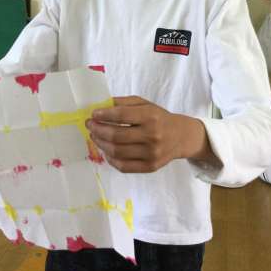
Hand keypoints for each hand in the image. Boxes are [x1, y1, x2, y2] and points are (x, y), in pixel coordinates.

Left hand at [86, 96, 213, 172]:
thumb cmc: (159, 118)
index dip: (104, 115)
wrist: (180, 136)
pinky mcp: (150, 167)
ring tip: (95, 136)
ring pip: (117, 152)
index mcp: (151, 116)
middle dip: (98, 130)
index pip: (121, 115)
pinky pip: (123, 166)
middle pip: (116, 136)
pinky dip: (110, 158)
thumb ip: (123, 103)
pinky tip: (106, 150)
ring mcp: (151, 154)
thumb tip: (100, 106)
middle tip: (90, 125)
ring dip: (101, 143)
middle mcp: (152, 136)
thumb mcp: (144, 104)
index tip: (93, 114)